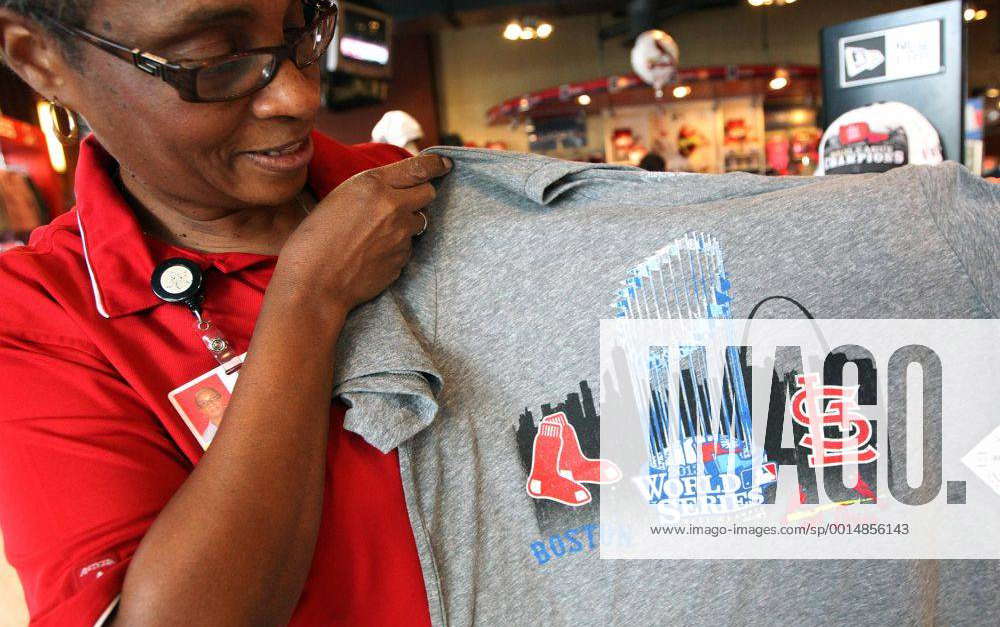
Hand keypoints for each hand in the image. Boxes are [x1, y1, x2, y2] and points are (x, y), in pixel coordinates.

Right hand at [275, 154, 451, 311]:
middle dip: (420, 195)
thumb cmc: (316, 238)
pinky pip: (408, 247)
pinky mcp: (402, 259)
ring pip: (419, 221)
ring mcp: (401, 236)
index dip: (436, 165)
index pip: (420, 167)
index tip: (445, 165)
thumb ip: (374, 188)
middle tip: (403, 201)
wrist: (314, 282)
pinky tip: (373, 252)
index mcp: (374, 185)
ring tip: (378, 231)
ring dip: (406, 222)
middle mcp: (393, 207)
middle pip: (428, 193)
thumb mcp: (340, 197)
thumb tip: (399, 186)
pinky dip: (397, 246)